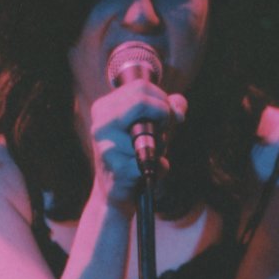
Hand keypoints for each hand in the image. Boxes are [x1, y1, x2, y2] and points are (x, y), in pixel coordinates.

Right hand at [90, 83, 186, 211]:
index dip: (162, 99)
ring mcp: (106, 146)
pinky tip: (151, 171)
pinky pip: (154, 160)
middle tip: (164, 130)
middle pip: (142, 100)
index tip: (166, 116)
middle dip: (164, 115)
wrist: (116, 192)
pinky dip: (162, 167)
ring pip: (151, 131)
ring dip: (162, 143)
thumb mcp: (151, 125)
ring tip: (152, 155)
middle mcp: (100, 123)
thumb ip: (167, 107)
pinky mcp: (118, 169)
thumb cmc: (136, 153)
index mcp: (104, 108)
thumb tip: (178, 108)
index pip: (141, 86)